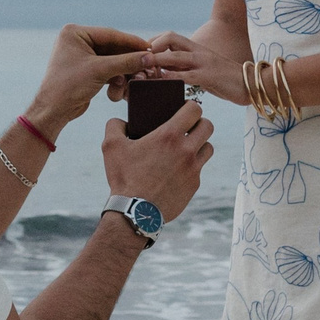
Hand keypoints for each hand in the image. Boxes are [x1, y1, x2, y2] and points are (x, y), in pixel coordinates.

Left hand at [27, 23, 154, 134]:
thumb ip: (126, 62)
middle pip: (113, 48)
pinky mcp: (87, 70)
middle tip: (147, 65)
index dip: (132, 42)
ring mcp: (82, 56)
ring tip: (131, 83)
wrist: (53, 111)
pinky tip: (117, 92)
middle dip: (128, 61)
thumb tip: (149, 57)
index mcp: (75, 33)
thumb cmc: (68, 86)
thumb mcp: (100, 71)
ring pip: (112, 61)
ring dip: (122, 74)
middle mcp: (78, 41)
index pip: (110, 34)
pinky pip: (108, 71)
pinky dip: (114, 80)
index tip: (149, 48)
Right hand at [99, 100, 214, 224]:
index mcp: (169, 136)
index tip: (184, 110)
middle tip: (187, 128)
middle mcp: (186, 150)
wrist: (136, 212)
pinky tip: (177, 170)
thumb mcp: (110, 147)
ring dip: (200, 144)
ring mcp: (193, 169)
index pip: (195, 109)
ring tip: (186, 148)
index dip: (191, 106)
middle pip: (208, 127)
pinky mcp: (194, 185)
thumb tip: (121, 121)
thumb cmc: (124, 178)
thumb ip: (115, 126)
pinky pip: (200, 169)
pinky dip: (192, 166)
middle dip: (199, 124)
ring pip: (209, 148)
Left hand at [141, 30, 249, 103]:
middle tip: (138, 58)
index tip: (140, 52)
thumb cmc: (225, 79)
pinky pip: (186, 75)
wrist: (252, 84)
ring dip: (156, 60)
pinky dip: (172, 77)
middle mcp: (198, 51)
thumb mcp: (203, 70)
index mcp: (196, 49)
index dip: (154, 42)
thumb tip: (164, 72)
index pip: (170, 37)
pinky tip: (161, 81)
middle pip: (171, 38)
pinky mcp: (209, 76)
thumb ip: (186, 68)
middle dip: (151, 45)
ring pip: (175, 55)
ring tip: (142, 67)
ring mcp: (204, 62)